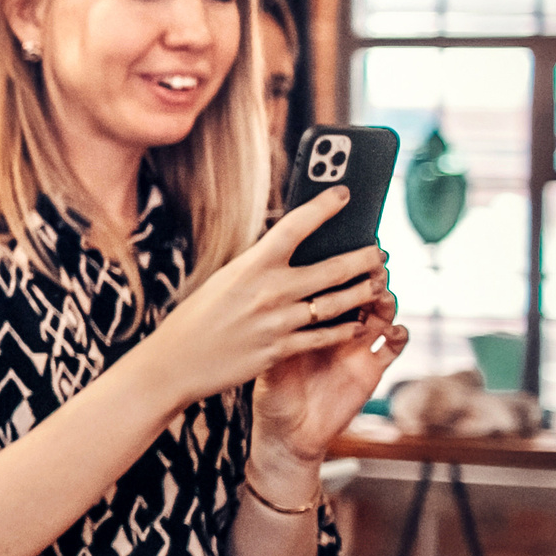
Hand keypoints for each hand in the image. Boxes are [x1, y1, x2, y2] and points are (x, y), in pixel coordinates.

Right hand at [134, 187, 391, 410]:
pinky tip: (358, 324)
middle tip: (379, 253)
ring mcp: (278, 322)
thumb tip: (285, 251)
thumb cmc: (196, 318)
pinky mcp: (281, 350)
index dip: (322, 207)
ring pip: (337, 303)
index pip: (294, 227)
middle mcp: (269, 291)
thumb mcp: (223, 280)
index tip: (343, 194)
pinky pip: (325, 336)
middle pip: (332, 268)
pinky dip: (346, 329)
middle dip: (364, 258)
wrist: (175, 362)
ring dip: (363, 292)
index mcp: (250, 267)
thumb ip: (257, 267)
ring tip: (377, 285)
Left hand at [256, 279, 407, 464]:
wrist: (288, 434)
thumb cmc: (271, 395)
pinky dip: (399, 334)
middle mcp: (334, 329)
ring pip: (379, 314)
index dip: (335, 270)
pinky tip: (396, 329)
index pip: (326, 288)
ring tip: (382, 294)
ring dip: (384, 301)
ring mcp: (355, 347)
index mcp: (308, 322)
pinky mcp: (371, 369)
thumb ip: (274, 336)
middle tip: (371, 265)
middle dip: (366, 277)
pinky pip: (393, 347)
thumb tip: (268, 304)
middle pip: (357, 294)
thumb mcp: (268, 362)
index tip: (339, 251)